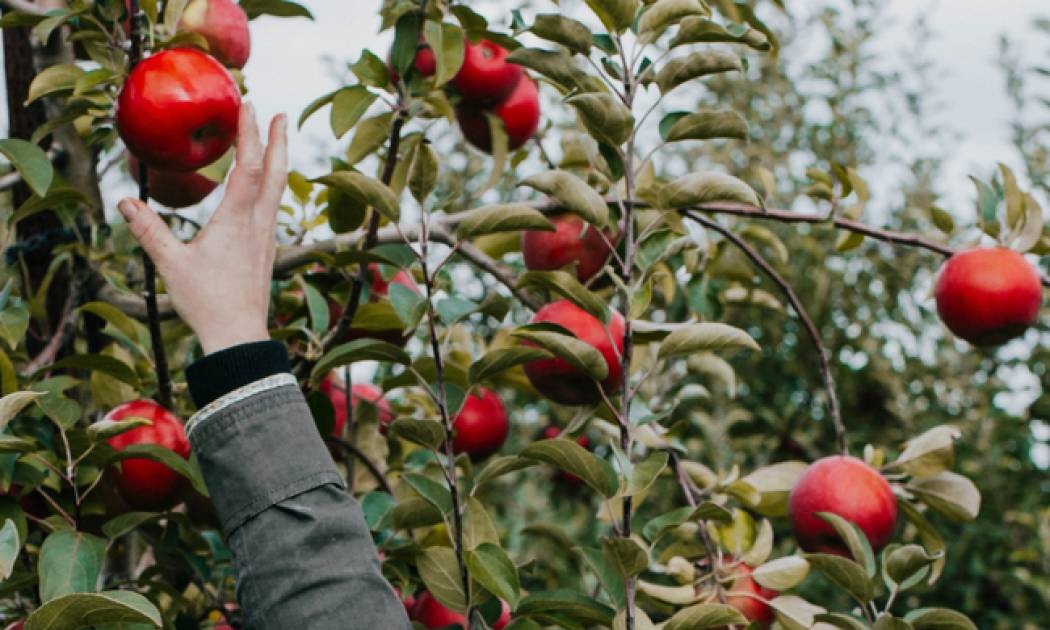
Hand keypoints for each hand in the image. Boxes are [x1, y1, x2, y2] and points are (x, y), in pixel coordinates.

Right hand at [118, 103, 287, 353]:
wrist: (239, 336)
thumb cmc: (207, 302)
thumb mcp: (171, 264)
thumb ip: (149, 231)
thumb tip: (124, 201)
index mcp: (238, 220)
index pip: (250, 166)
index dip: (251, 134)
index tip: (251, 105)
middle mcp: (259, 223)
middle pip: (275, 172)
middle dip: (278, 141)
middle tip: (282, 114)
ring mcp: (267, 236)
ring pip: (278, 189)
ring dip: (278, 160)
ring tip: (277, 141)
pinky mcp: (267, 248)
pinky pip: (272, 205)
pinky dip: (271, 184)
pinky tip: (265, 187)